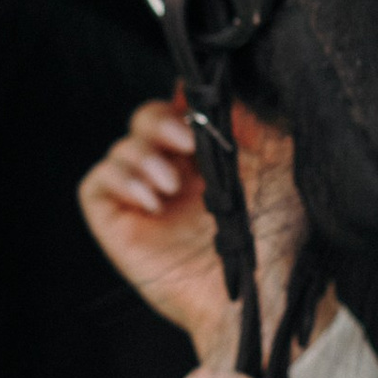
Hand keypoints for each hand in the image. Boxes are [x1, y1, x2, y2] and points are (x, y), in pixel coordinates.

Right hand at [78, 95, 307, 364]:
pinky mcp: (121, 228)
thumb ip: (253, 122)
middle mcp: (175, 178)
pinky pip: (95, 186)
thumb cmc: (282, 237)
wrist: (266, 291)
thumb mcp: (280, 165)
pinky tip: (151, 198)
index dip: (181, 100)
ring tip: (171, 184)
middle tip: (183, 140)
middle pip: (143, 122)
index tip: (195, 98)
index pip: (178, 112)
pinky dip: (117, 179)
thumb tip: (226, 86)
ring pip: (119, 151)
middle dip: (157, 121)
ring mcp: (146, 203)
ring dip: (141, 155)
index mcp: (210, 161)